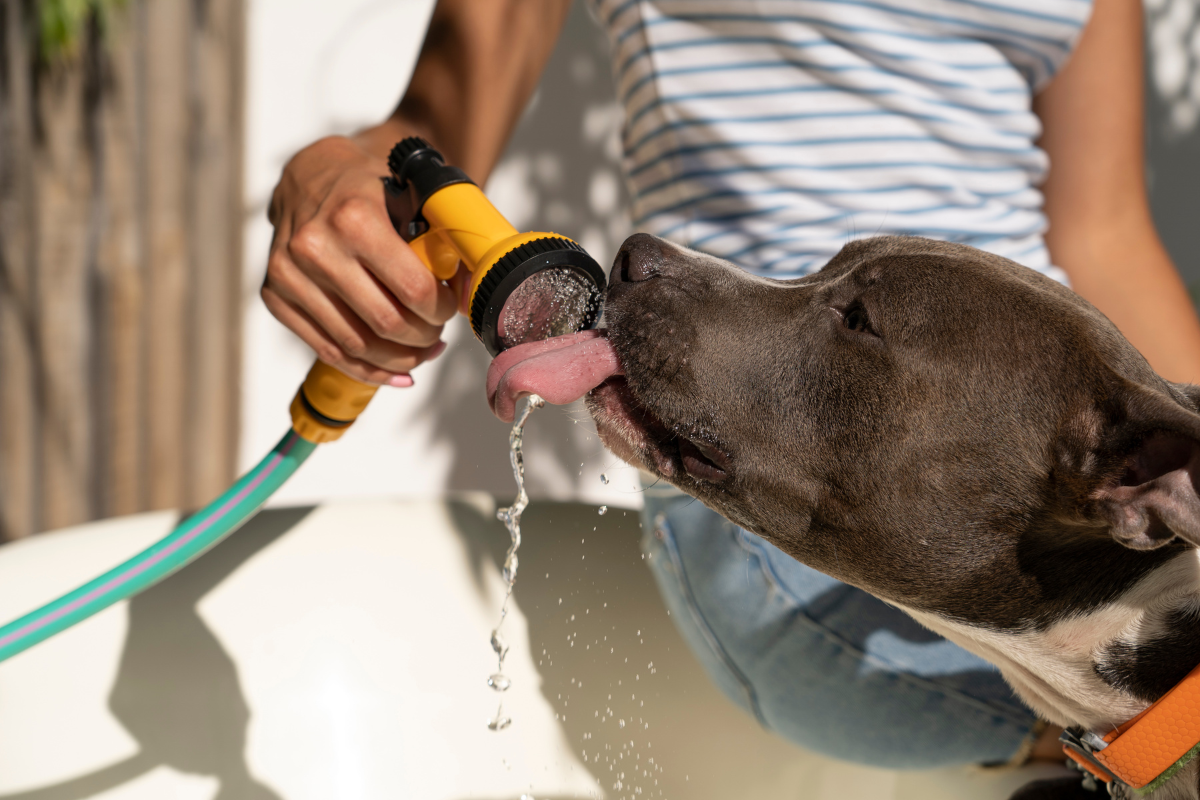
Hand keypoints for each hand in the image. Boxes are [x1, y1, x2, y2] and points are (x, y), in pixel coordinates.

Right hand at [262, 134, 463, 385]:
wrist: (309, 175)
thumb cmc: (369, 186)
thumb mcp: (412, 194)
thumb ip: (444, 236)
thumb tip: (475, 288)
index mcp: (353, 217)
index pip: (412, 289)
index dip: (441, 309)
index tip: (450, 308)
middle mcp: (314, 247)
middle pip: (386, 323)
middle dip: (423, 337)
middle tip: (438, 334)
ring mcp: (288, 275)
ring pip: (357, 345)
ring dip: (399, 359)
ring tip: (422, 353)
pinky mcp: (274, 296)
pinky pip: (328, 351)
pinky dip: (367, 370)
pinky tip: (396, 372)